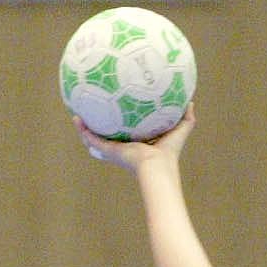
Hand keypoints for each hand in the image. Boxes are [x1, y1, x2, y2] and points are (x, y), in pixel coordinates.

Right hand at [76, 103, 195, 170]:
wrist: (156, 165)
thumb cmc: (169, 152)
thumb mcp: (179, 130)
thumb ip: (186, 117)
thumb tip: (190, 101)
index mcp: (140, 144)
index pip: (130, 132)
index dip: (125, 123)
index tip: (120, 111)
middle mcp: (125, 147)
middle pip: (111, 136)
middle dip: (103, 126)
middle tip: (96, 111)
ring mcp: (114, 150)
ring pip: (96, 138)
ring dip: (86, 128)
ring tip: (78, 114)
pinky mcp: (108, 151)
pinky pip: (91, 139)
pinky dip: (82, 130)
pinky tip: (76, 118)